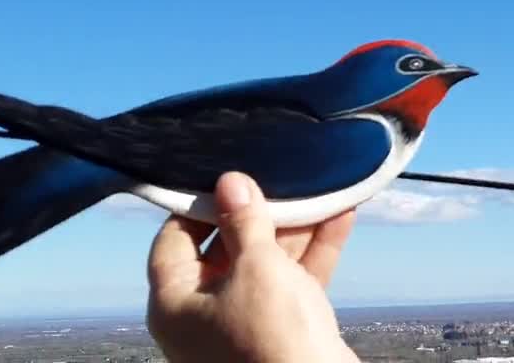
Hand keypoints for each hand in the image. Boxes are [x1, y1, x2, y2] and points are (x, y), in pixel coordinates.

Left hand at [145, 171, 358, 362]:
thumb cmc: (271, 335)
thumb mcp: (256, 267)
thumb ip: (245, 222)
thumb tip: (230, 182)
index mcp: (176, 304)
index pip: (172, 241)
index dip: (198, 206)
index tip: (228, 178)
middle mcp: (204, 316)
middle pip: (225, 250)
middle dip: (258, 215)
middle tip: (279, 179)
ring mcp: (245, 325)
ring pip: (266, 264)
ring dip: (294, 229)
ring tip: (319, 190)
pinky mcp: (283, 331)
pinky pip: (294, 283)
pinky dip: (315, 252)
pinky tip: (340, 216)